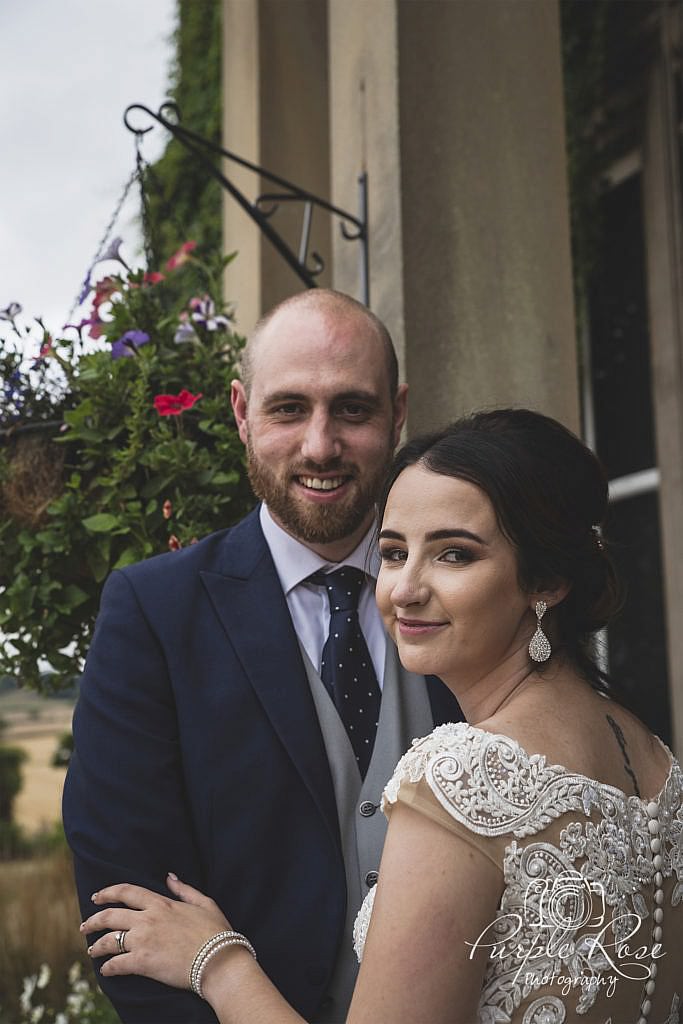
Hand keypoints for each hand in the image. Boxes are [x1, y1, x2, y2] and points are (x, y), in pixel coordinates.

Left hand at [81, 873, 232, 990]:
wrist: (219, 961)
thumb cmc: (216, 933)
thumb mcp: (204, 903)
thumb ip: (185, 889)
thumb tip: (170, 876)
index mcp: (161, 903)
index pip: (127, 892)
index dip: (108, 892)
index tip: (96, 897)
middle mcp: (148, 919)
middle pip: (110, 915)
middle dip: (93, 920)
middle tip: (85, 926)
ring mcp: (143, 940)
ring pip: (109, 940)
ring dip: (97, 945)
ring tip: (92, 950)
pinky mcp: (142, 962)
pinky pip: (116, 964)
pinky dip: (107, 968)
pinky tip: (105, 971)